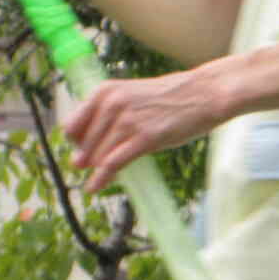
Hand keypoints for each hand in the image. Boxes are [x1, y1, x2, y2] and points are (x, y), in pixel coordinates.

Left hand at [65, 67, 231, 190]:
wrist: (206, 93)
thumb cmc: (174, 98)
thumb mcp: (134, 97)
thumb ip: (112, 115)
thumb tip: (92, 143)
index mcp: (104, 92)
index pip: (72, 124)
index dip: (76, 141)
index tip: (82, 150)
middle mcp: (111, 104)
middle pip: (84, 143)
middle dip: (86, 158)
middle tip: (87, 169)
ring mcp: (128, 121)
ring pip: (97, 155)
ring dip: (94, 171)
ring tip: (94, 182)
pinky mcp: (145, 138)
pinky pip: (113, 163)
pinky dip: (101, 178)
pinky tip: (95, 188)